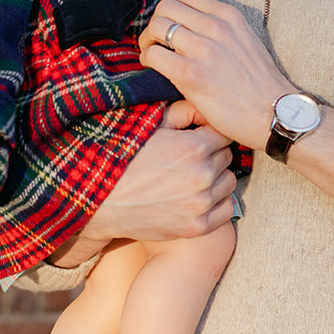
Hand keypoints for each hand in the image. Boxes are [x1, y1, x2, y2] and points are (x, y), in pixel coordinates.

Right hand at [48, 99, 235, 267]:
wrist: (103, 201)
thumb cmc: (126, 157)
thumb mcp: (152, 126)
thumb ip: (184, 111)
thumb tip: (207, 107)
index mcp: (193, 147)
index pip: (224, 135)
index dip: (211, 135)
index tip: (200, 139)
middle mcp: (202, 175)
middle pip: (227, 158)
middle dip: (213, 156)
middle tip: (192, 159)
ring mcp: (201, 203)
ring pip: (229, 182)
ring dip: (217, 179)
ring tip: (194, 178)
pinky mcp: (197, 226)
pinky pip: (227, 209)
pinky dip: (217, 202)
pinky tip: (198, 197)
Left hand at [139, 0, 288, 150]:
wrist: (275, 114)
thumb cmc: (261, 84)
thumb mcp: (245, 41)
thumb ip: (222, 29)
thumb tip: (193, 27)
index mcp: (229, 16)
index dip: (169, 9)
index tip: (168, 25)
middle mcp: (216, 26)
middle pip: (165, 6)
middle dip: (155, 22)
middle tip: (155, 41)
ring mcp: (203, 49)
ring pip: (156, 26)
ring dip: (148, 41)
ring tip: (153, 55)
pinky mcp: (192, 74)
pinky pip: (154, 55)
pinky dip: (147, 60)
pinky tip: (154, 69)